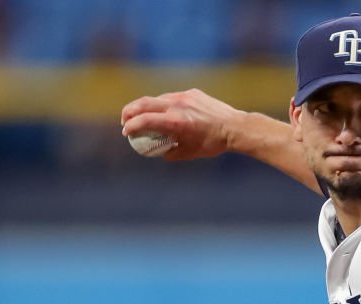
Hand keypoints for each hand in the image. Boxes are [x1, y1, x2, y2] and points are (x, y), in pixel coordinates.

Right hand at [120, 89, 244, 160]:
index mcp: (175, 122)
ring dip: (146, 107)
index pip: (143, 120)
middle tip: (125, 121)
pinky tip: (166, 113)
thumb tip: (159, 152)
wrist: (235, 127)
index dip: (131, 126)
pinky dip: (164, 104)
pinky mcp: (192, 93)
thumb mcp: (190, 153)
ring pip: (157, 99)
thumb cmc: (213, 143)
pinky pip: (173, 97)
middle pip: (143, 103)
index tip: (126, 133)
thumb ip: (171, 153)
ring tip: (143, 116)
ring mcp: (184, 97)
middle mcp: (177, 106)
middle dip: (129, 111)